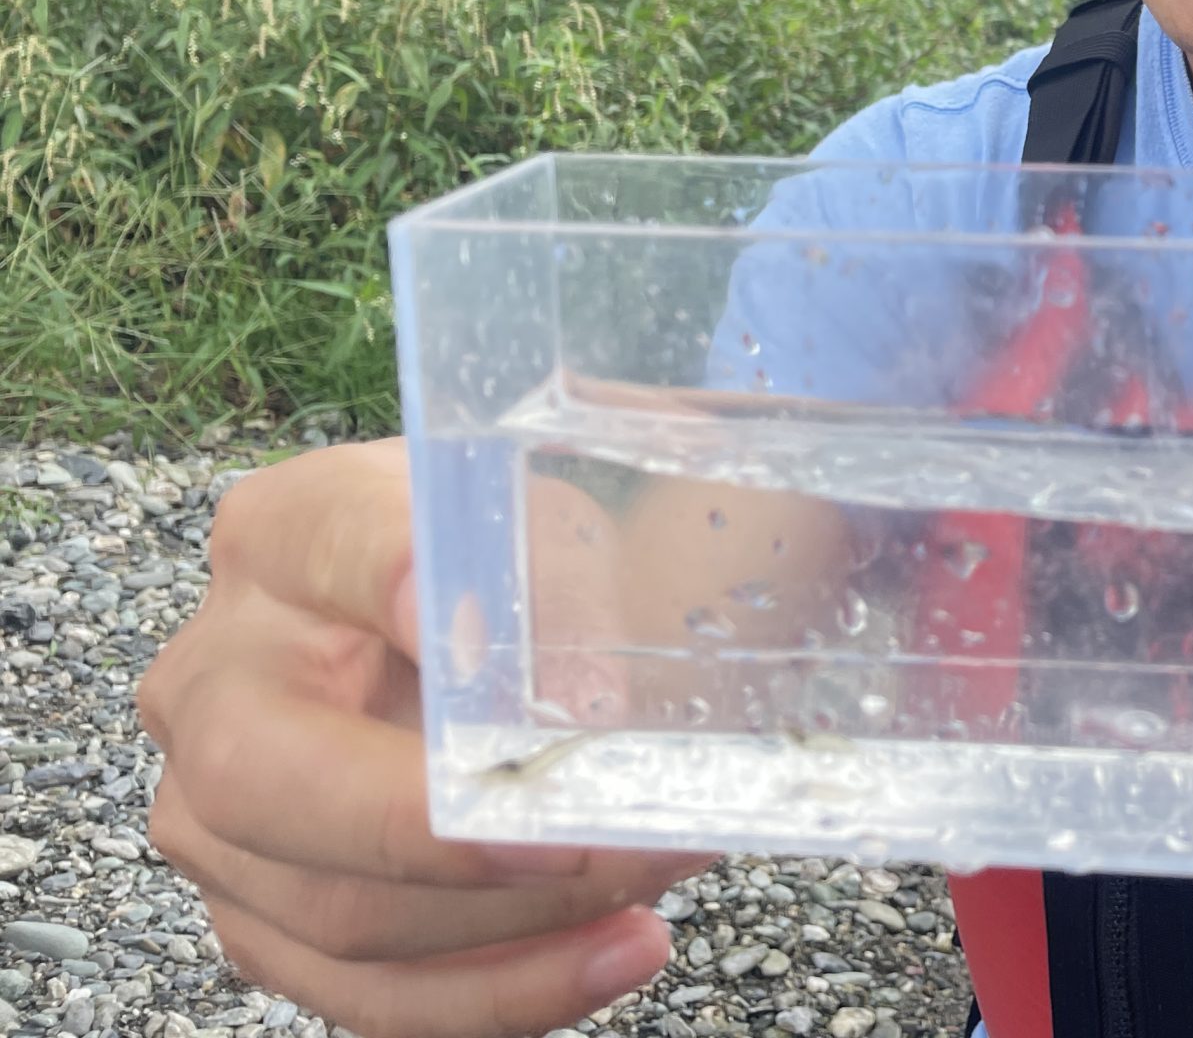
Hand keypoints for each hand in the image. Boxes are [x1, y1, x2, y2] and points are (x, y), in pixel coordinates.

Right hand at [137, 440, 712, 1037]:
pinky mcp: (264, 919)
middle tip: (596, 834)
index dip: (408, 583)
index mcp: (289, 533)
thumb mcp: (561, 524)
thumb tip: (576, 700)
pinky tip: (609, 954)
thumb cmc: (523, 565)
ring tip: (653, 880)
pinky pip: (368, 998)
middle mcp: (216, 677)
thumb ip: (564, 581)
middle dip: (450, 831)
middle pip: (268, 778)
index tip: (496, 632)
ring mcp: (217, 816)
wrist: (500, 630)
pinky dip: (502, 990)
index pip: (337, 544)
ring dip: (516, 924)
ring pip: (333, 914)